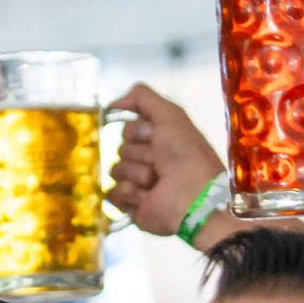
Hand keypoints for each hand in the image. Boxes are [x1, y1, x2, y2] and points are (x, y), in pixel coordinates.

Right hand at [106, 82, 225, 236]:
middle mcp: (147, 159)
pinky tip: (146, 196)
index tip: (153, 136)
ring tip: (156, 182)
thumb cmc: (185, 153)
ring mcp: (138, 183)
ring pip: (116, 170)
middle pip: (121, 148)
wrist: (192, 195)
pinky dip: (130, 193)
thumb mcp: (170, 114)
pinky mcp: (131, 205)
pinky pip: (113, 193)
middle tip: (158, 163)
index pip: (128, 128)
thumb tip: (111, 104)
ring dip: (137, 173)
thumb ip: (142, 97)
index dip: (137, 131)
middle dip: (139, 153)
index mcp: (157, 139)